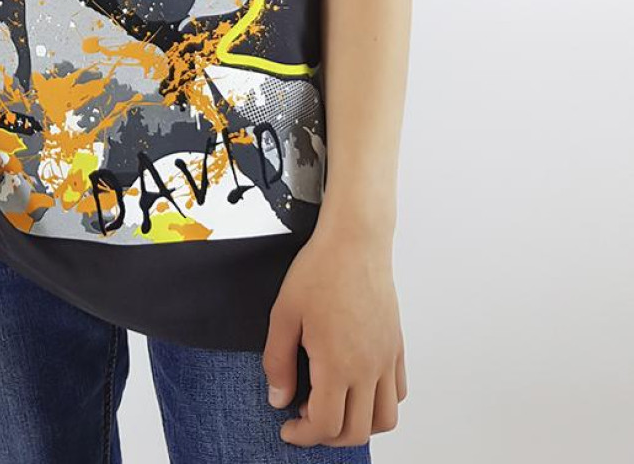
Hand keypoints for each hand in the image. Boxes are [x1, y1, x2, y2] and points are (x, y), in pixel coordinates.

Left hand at [262, 225, 406, 448]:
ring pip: (385, 419)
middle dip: (327, 437)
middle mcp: (368, 368)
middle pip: (357, 432)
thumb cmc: (319, 270)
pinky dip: (380, 403)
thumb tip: (279, 399)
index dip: (303, 436)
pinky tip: (356, 385)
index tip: (288, 427)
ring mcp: (386, 358)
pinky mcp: (396, 346)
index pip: (326, 425)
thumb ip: (278, 361)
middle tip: (306, 418)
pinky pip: (397, 392)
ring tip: (334, 405)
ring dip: (359, 425)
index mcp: (338, 364)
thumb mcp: (284, 313)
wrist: (355, 240)